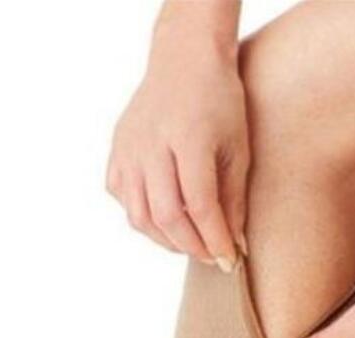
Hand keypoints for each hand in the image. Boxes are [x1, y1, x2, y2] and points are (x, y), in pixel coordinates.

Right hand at [106, 14, 248, 270]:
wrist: (184, 59)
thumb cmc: (219, 102)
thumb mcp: (238, 147)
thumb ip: (234, 199)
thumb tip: (235, 246)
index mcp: (188, 137)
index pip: (200, 205)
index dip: (215, 239)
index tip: (229, 261)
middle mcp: (151, 144)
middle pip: (167, 216)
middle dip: (192, 246)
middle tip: (212, 257)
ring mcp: (128, 149)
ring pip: (140, 216)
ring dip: (166, 240)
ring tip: (190, 243)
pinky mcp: (116, 153)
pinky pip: (124, 201)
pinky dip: (144, 219)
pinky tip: (165, 218)